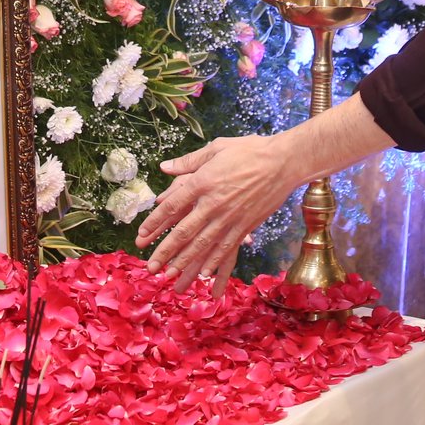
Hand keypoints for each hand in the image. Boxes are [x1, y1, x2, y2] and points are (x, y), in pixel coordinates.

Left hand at [136, 135, 298, 292]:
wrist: (284, 162)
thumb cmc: (250, 150)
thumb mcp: (217, 147)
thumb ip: (189, 161)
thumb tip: (164, 168)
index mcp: (203, 181)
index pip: (172, 206)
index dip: (154, 223)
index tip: (141, 236)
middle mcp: (213, 203)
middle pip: (183, 232)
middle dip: (165, 252)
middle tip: (150, 268)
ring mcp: (230, 217)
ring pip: (203, 245)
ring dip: (185, 263)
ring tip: (171, 277)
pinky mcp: (245, 225)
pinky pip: (227, 248)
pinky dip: (214, 262)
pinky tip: (203, 274)